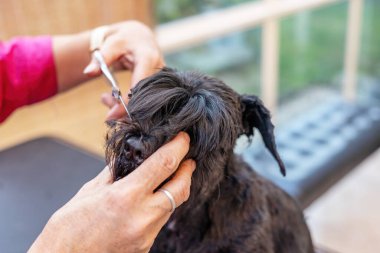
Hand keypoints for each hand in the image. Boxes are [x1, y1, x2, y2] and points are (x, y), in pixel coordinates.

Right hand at [29, 132, 194, 252]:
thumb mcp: (90, 192)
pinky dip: (159, 208)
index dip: (178, 148)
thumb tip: (130, 159)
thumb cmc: (68, 229)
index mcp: (125, 197)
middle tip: (187, 159)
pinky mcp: (145, 247)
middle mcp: (141, 217)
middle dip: (187, 170)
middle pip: (180, 188)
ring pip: (172, 206)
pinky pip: (160, 222)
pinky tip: (150, 201)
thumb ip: (114, 174)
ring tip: (168, 178)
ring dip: (174, 189)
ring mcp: (146, 235)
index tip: (183, 139)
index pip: (163, 165)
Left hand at [83, 21, 164, 119]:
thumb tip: (88, 72)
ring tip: (106, 98)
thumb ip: (100, 59)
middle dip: (124, 109)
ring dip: (125, 107)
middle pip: (144, 99)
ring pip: (146, 103)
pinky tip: (117, 99)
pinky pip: (147, 102)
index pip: (139, 87)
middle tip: (105, 106)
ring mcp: (163, 80)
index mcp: (149, 58)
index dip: (126, 104)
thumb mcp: (110, 45)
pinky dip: (131, 105)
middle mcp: (160, 70)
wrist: (139, 37)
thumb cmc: (123, 41)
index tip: (111, 116)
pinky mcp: (161, 87)